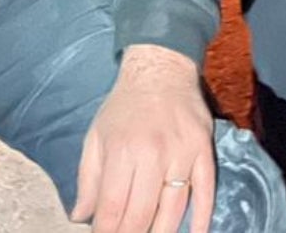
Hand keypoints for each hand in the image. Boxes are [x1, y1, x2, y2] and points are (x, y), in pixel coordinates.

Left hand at [72, 46, 214, 232]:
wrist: (160, 67)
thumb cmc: (124, 106)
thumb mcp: (96, 135)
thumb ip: (88, 178)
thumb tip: (80, 216)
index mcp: (121, 150)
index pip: (113, 208)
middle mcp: (152, 154)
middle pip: (142, 215)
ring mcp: (181, 153)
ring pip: (173, 209)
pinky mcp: (203, 149)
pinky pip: (205, 191)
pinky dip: (201, 218)